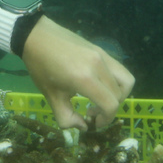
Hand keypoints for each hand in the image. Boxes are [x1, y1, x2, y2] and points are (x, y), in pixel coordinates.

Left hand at [19, 17, 134, 129]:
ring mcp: (103, 55)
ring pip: (126, 80)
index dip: (106, 119)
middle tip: (92, 113)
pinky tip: (98, 85)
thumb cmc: (40, 67)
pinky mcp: (102, 50)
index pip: (111, 104)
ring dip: (118, 95)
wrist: (36, 36)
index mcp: (85, 79)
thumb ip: (67, 117)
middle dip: (109, 110)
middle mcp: (99, 66)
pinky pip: (119, 69)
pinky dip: (116, 82)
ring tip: (101, 99)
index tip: (93, 123)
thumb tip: (84, 126)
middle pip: (119, 95)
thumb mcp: (51, 96)